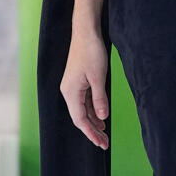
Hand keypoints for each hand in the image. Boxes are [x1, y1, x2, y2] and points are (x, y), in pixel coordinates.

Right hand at [60, 27, 109, 147]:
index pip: (80, 119)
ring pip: (83, 110)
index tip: (101, 143)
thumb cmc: (91, 52)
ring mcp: (73, 87)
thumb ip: (100, 99)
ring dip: (94, 122)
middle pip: (80, 117)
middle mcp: (69, 91)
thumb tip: (103, 118)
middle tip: (105, 144)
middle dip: (92, 131)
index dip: (91, 133)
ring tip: (105, 134)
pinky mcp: (79, 82)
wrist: (86, 32)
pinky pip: (85, 101)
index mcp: (71, 92)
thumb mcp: (98, 77)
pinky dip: (94, 110)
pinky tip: (102, 118)